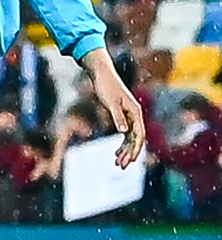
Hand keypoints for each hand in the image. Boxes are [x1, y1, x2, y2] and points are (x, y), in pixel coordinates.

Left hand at [89, 46, 146, 169]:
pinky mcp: (123, 115)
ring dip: (125, 151)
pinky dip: (122, 144)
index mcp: (135, 112)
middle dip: (129, 153)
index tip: (130, 160)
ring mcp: (130, 116)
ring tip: (118, 163)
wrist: (101, 73)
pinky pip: (126, 134)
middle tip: (121, 166)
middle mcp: (135, 115)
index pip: (139, 135)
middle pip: (135, 139)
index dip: (135, 148)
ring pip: (131, 138)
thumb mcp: (110, 102)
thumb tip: (123, 131)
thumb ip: (117, 116)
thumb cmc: (105, 85)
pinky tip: (116, 153)